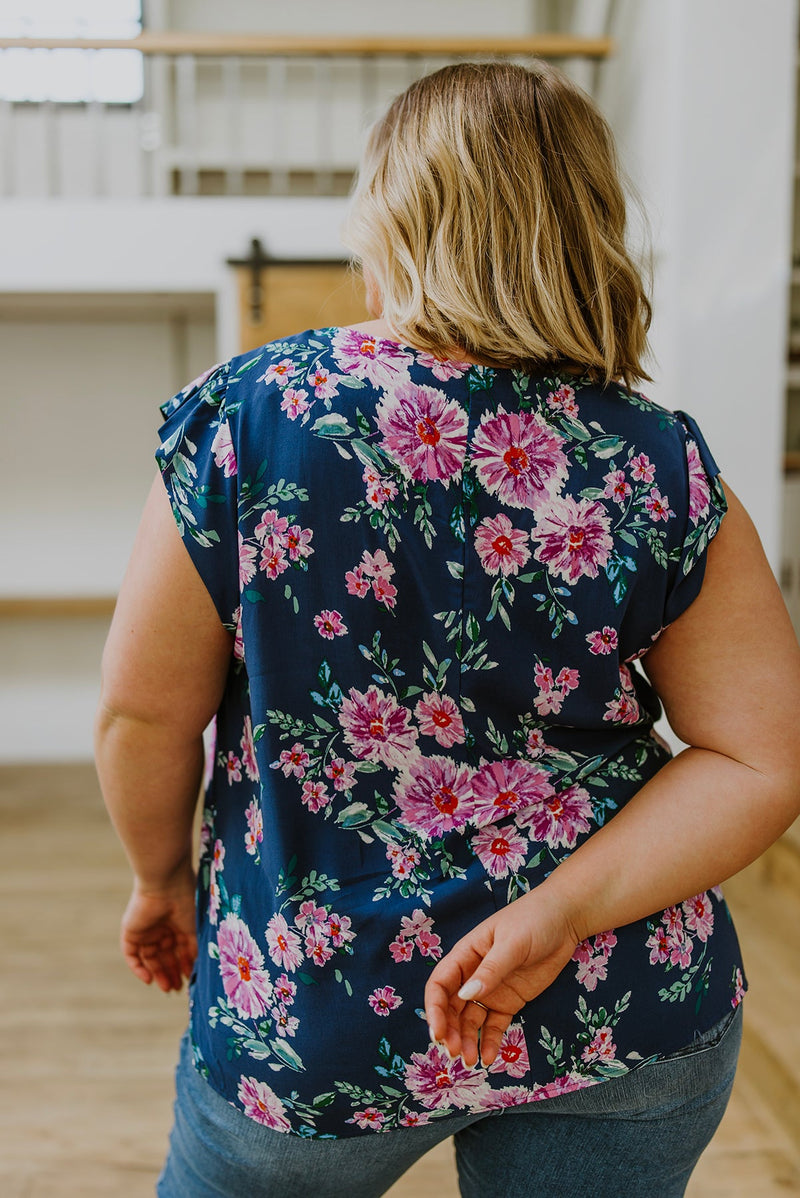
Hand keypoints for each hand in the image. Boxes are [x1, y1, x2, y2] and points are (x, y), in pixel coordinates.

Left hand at [120, 865, 197, 992]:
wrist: (165, 885)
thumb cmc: (186, 903)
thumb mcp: (194, 930)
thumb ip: (194, 949)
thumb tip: (197, 970)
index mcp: (178, 923)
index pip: (179, 949)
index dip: (184, 966)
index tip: (190, 980)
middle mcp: (161, 928)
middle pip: (165, 956)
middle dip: (172, 973)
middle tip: (178, 989)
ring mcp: (146, 931)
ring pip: (150, 958)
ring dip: (158, 974)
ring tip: (168, 988)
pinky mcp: (130, 932)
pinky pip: (132, 955)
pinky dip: (138, 968)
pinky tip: (149, 980)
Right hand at [424, 885, 579, 1068]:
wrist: (564, 920)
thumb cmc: (533, 920)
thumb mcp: (512, 943)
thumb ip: (490, 969)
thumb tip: (466, 996)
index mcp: (466, 954)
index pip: (440, 985)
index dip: (434, 1009)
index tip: (438, 1033)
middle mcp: (473, 975)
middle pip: (451, 1008)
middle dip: (450, 1031)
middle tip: (455, 1053)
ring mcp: (491, 990)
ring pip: (470, 1020)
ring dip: (467, 1040)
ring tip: (471, 1062)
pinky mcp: (509, 1002)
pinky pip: (494, 1025)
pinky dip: (489, 1041)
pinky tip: (488, 1058)